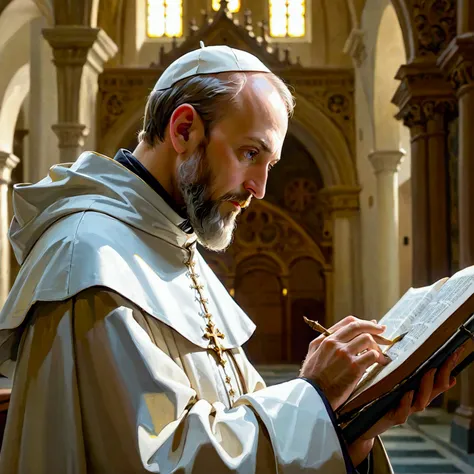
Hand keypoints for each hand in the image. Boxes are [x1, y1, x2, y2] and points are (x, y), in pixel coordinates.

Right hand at [300, 316, 392, 409]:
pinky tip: (380, 363)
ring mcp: (345, 354)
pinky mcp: (354, 367)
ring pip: (367, 339)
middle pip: (360, 328)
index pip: (349, 322)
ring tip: (380, 355)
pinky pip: (372, 355)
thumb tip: (340, 334)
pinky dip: (378, 358)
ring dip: (377, 346)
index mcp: (326, 339)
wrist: (312, 396)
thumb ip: (324, 341)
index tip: (373, 325)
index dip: (364, 322)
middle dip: (375, 328)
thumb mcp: (313, 353)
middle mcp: (335, 343)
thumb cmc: (312, 378)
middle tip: (384, 333)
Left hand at [347, 348, 462, 466]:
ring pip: (421, 400)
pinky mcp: (391, 418)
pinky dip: (406, 403)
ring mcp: (404, 409)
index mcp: (414, 389)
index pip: (436, 377)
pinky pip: (402, 412)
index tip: (454, 352)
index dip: (446, 366)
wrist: (362, 420)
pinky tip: (407, 393)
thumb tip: (394, 335)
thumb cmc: (376, 395)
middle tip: (448, 358)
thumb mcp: (386, 375)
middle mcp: (413, 399)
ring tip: (429, 372)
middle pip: (435, 388)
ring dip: (427, 386)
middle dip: (443, 373)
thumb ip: (394, 361)